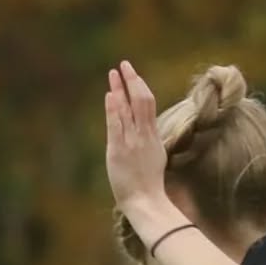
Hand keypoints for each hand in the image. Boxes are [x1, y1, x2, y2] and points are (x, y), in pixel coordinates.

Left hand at [105, 60, 167, 215]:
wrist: (146, 200)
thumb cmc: (150, 184)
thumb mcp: (155, 157)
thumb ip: (149, 140)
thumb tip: (147, 130)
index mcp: (153, 135)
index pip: (148, 103)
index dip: (141, 86)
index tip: (134, 75)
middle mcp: (143, 135)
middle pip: (140, 99)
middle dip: (132, 80)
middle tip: (124, 64)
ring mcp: (131, 141)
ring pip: (127, 108)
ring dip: (119, 89)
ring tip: (113, 73)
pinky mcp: (118, 151)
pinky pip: (116, 125)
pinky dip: (113, 109)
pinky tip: (110, 95)